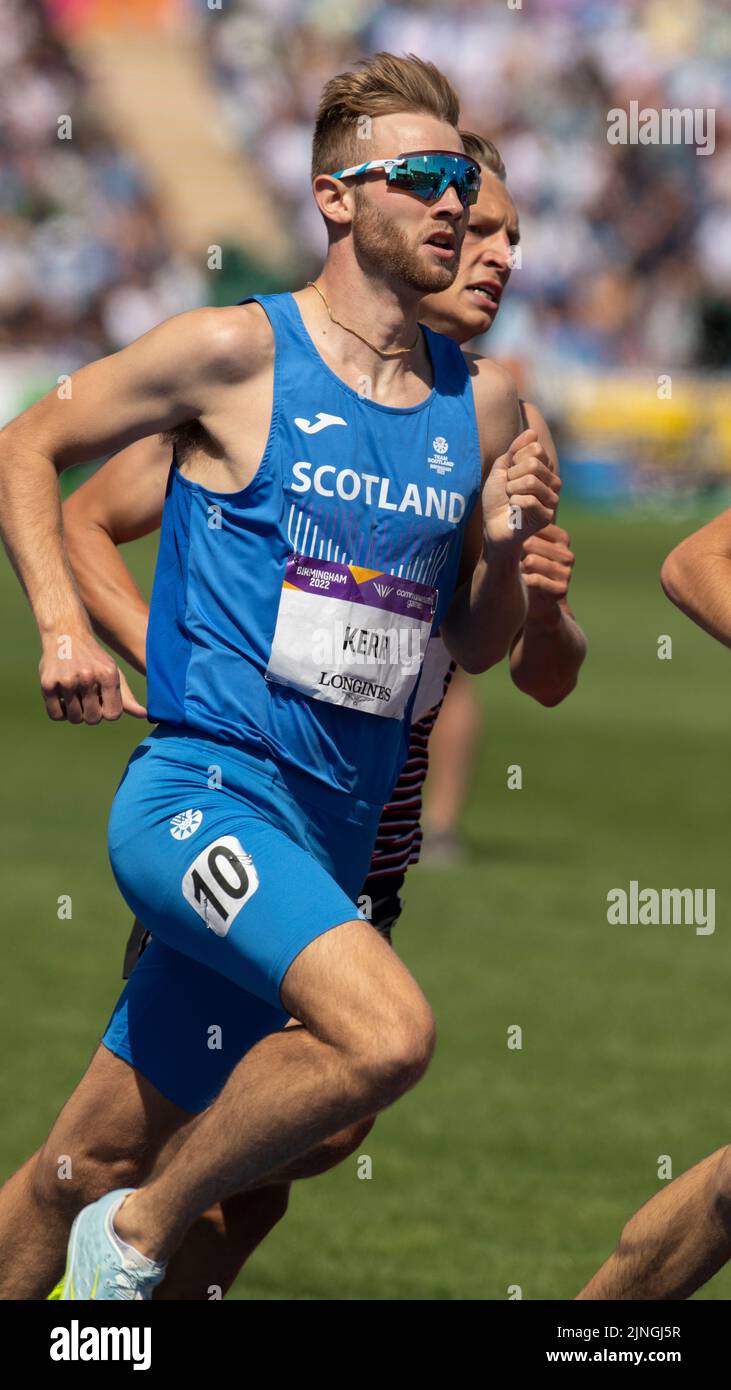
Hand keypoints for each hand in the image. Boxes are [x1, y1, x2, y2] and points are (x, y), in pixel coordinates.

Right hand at [39, 628, 145, 723]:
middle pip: (93, 719)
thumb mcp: (113, 673)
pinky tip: (63, 698)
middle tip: (88, 699)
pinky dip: (60, 712)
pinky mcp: (47, 684)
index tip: (103, 701)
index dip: (108, 712)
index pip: (112, 715)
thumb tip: (144, 715)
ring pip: (75, 719)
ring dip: (75, 713)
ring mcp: (66, 680)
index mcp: (108, 675)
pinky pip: (56, 715)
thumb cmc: (94, 659)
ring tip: (76, 697)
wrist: (66, 634)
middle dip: (91, 714)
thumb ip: (127, 697)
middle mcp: (88, 677)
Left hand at [483, 429, 560, 549]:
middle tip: (509, 489)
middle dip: (512, 476)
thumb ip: (515, 450)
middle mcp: (553, 483)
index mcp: (545, 469)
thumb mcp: (502, 469)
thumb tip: (532, 432)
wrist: (493, 527)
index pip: (535, 449)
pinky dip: (514, 504)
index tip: (509, 474)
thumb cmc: (497, 499)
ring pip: (531, 481)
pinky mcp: (547, 516)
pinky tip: (515, 511)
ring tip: (511, 499)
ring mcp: (552, 500)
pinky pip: (528, 500)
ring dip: (512, 490)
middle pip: (533, 464)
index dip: (515, 460)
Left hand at [520, 523, 574, 620]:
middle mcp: (567, 553)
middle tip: (521, 562)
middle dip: (519, 553)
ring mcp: (566, 571)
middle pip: (529, 543)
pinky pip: (535, 580)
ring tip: (525, 572)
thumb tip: (516, 493)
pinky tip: (528, 583)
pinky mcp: (561, 589)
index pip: (534, 527)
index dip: (520, 537)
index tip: (519, 546)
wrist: (537, 601)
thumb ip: (528, 523)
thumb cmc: (530, 567)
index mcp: (561, 537)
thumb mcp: (529, 543)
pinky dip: (526, 581)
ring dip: (521, 568)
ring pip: (530, 561)